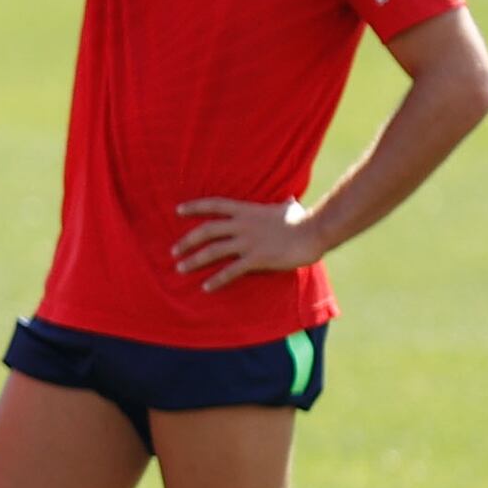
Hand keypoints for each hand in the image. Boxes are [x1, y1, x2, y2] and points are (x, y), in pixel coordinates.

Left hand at [170, 195, 325, 288]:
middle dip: (187, 241)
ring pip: (212, 251)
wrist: (313, 231)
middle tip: (173, 251)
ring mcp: (248, 242)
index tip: (177, 210)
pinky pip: (230, 271)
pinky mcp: (256, 259)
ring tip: (180, 268)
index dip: (194, 207)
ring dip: (193, 260)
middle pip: (206, 231)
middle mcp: (242, 225)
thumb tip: (289, 199)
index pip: (214, 205)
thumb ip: (283, 204)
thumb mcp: (289, 208)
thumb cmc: (303, 219)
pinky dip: (216, 280)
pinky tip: (205, 287)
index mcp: (246, 211)